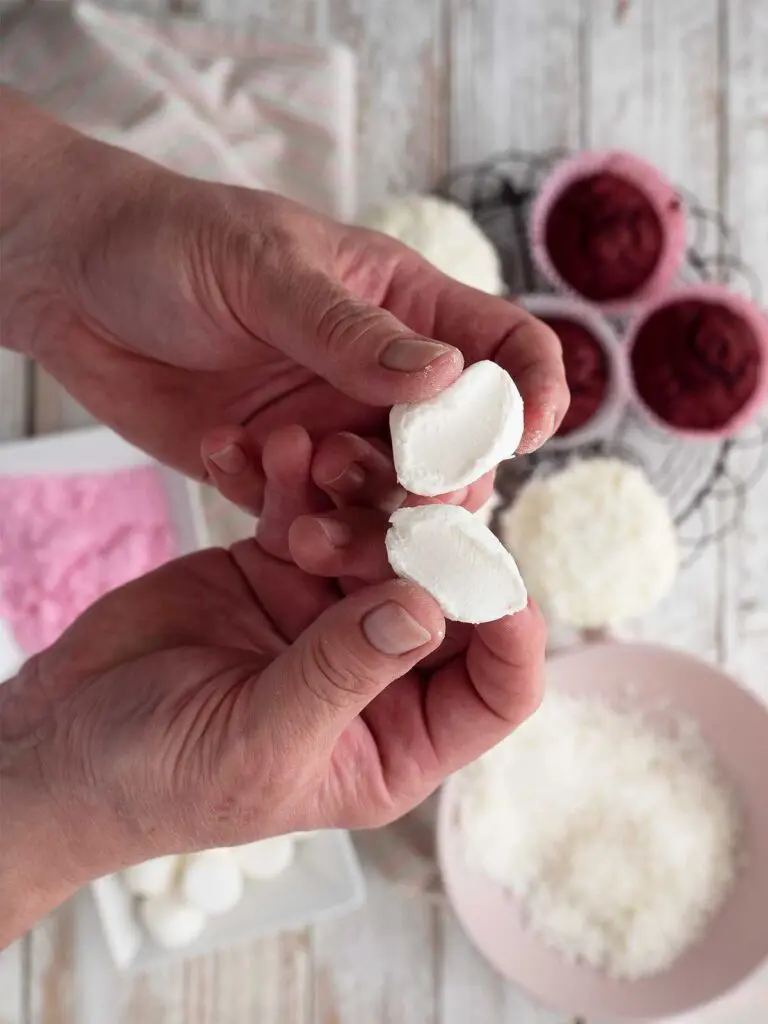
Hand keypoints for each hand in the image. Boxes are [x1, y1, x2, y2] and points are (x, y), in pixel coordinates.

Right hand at [0, 426, 544, 941]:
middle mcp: (380, 670)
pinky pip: (310, 510)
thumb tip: (426, 608)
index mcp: (399, 739)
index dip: (514, 634)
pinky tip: (275, 450)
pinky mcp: (282, 565)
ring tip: (319, 456)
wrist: (66, 738)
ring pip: (380, 536)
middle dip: (430, 534)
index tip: (496, 573)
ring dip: (357, 491)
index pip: (496, 690)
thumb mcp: (256, 742)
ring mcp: (331, 610)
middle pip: (445, 593)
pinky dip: (296, 479)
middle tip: (412, 476)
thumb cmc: (159, 778)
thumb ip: (341, 674)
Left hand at [1, 92, 567, 489]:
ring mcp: (333, 430)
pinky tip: (228, 462)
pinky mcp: (278, 474)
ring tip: (302, 519)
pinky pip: (306, 515)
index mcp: (404, 308)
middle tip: (395, 500)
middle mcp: (382, 380)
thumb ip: (350, 330)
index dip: (535, 388)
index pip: (505, 348)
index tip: (530, 430)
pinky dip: (280, 511)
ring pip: (388, 503)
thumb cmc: (176, 243)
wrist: (74, 282)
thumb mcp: (264, 268)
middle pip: (457, 453)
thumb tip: (447, 379)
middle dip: (438, 487)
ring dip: (360, 522)